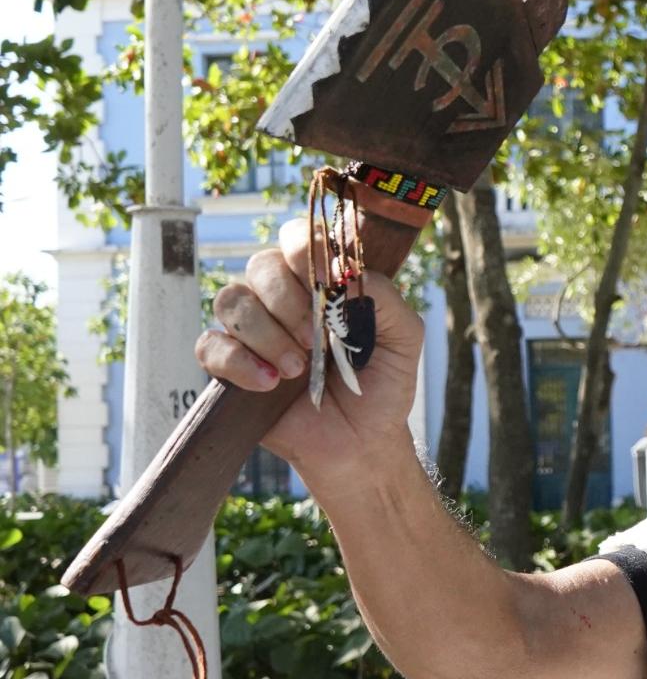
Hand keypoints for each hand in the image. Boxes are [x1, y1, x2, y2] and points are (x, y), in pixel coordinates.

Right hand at [194, 219, 423, 483]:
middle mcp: (280, 297)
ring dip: (267, 335)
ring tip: (298, 370)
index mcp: (320, 282)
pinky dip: (239, 362)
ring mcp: (251, 330)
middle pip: (261, 265)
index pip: (297, 237)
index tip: (326, 281)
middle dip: (290, 302)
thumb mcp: (404, 337)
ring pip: (232, 301)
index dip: (304, 249)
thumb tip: (346, 270)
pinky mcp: (228, 364)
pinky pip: (211, 345)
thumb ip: (384, 297)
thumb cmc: (381, 384)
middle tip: (316, 340)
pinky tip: (269, 384)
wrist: (361, 441)